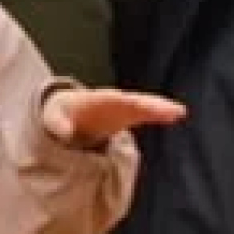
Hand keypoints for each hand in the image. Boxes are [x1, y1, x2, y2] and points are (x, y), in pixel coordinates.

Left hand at [40, 84, 187, 145]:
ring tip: (179, 111)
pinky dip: (160, 113)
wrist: (68, 112)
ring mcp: (123, 107)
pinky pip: (146, 113)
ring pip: (145, 105)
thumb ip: (58, 123)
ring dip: (160, 108)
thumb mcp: (54, 117)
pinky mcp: (129, 116)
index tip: (141, 105)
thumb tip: (65, 133)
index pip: (114, 100)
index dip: (128, 103)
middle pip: (135, 101)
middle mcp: (114, 100)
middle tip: (172, 110)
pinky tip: (177, 115)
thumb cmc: (62, 114)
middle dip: (151, 105)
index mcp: (96, 100)